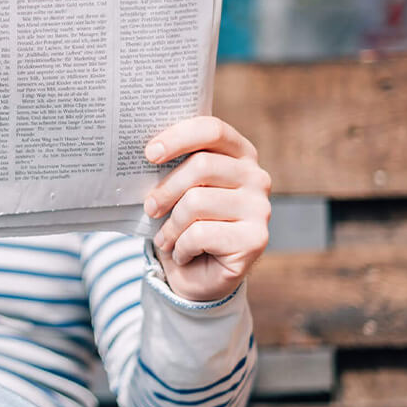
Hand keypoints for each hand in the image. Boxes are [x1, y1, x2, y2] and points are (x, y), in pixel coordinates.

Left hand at [142, 116, 270, 301]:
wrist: (197, 276)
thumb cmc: (183, 223)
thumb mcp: (176, 190)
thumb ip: (171, 166)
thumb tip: (146, 152)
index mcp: (239, 154)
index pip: (212, 130)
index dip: (179, 137)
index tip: (149, 154)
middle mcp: (256, 177)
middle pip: (202, 166)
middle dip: (166, 189)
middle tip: (149, 208)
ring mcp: (260, 208)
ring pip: (197, 202)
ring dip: (171, 225)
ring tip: (166, 238)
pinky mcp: (256, 239)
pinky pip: (201, 233)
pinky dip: (181, 247)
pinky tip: (183, 254)